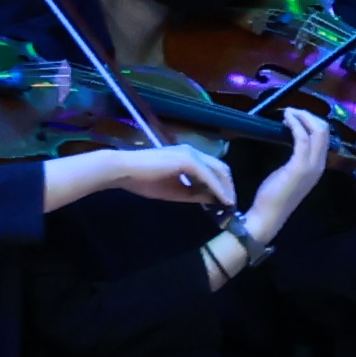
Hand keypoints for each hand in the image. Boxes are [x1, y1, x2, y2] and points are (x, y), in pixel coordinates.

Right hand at [112, 143, 237, 212]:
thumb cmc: (142, 180)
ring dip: (226, 188)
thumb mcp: (174, 190)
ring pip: (218, 170)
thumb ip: (194, 192)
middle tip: (232, 204)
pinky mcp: (186, 160)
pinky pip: (208, 175)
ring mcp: (190, 154)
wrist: (122, 170)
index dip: (223, 185)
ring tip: (230, 204)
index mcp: (188, 157)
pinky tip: (222, 200)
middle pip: (221, 168)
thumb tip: (213, 199)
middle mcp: (192, 152)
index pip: (214, 169)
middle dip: (229, 186)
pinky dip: (217, 188)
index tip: (227, 201)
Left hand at [240, 109, 331, 247]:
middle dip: (309, 116)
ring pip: (316, 132)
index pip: (324, 137)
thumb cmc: (274, 196)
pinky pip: (302, 138)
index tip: (296, 115)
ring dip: (302, 117)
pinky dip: (295, 125)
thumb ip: (295, 159)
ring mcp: (311, 165)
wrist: (269, 215)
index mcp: (318, 166)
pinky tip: (286, 119)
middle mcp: (319, 164)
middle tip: (293, 111)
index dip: (312, 122)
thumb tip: (292, 140)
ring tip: (288, 112)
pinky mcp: (299, 166)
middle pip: (324, 131)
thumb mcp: (288, 173)